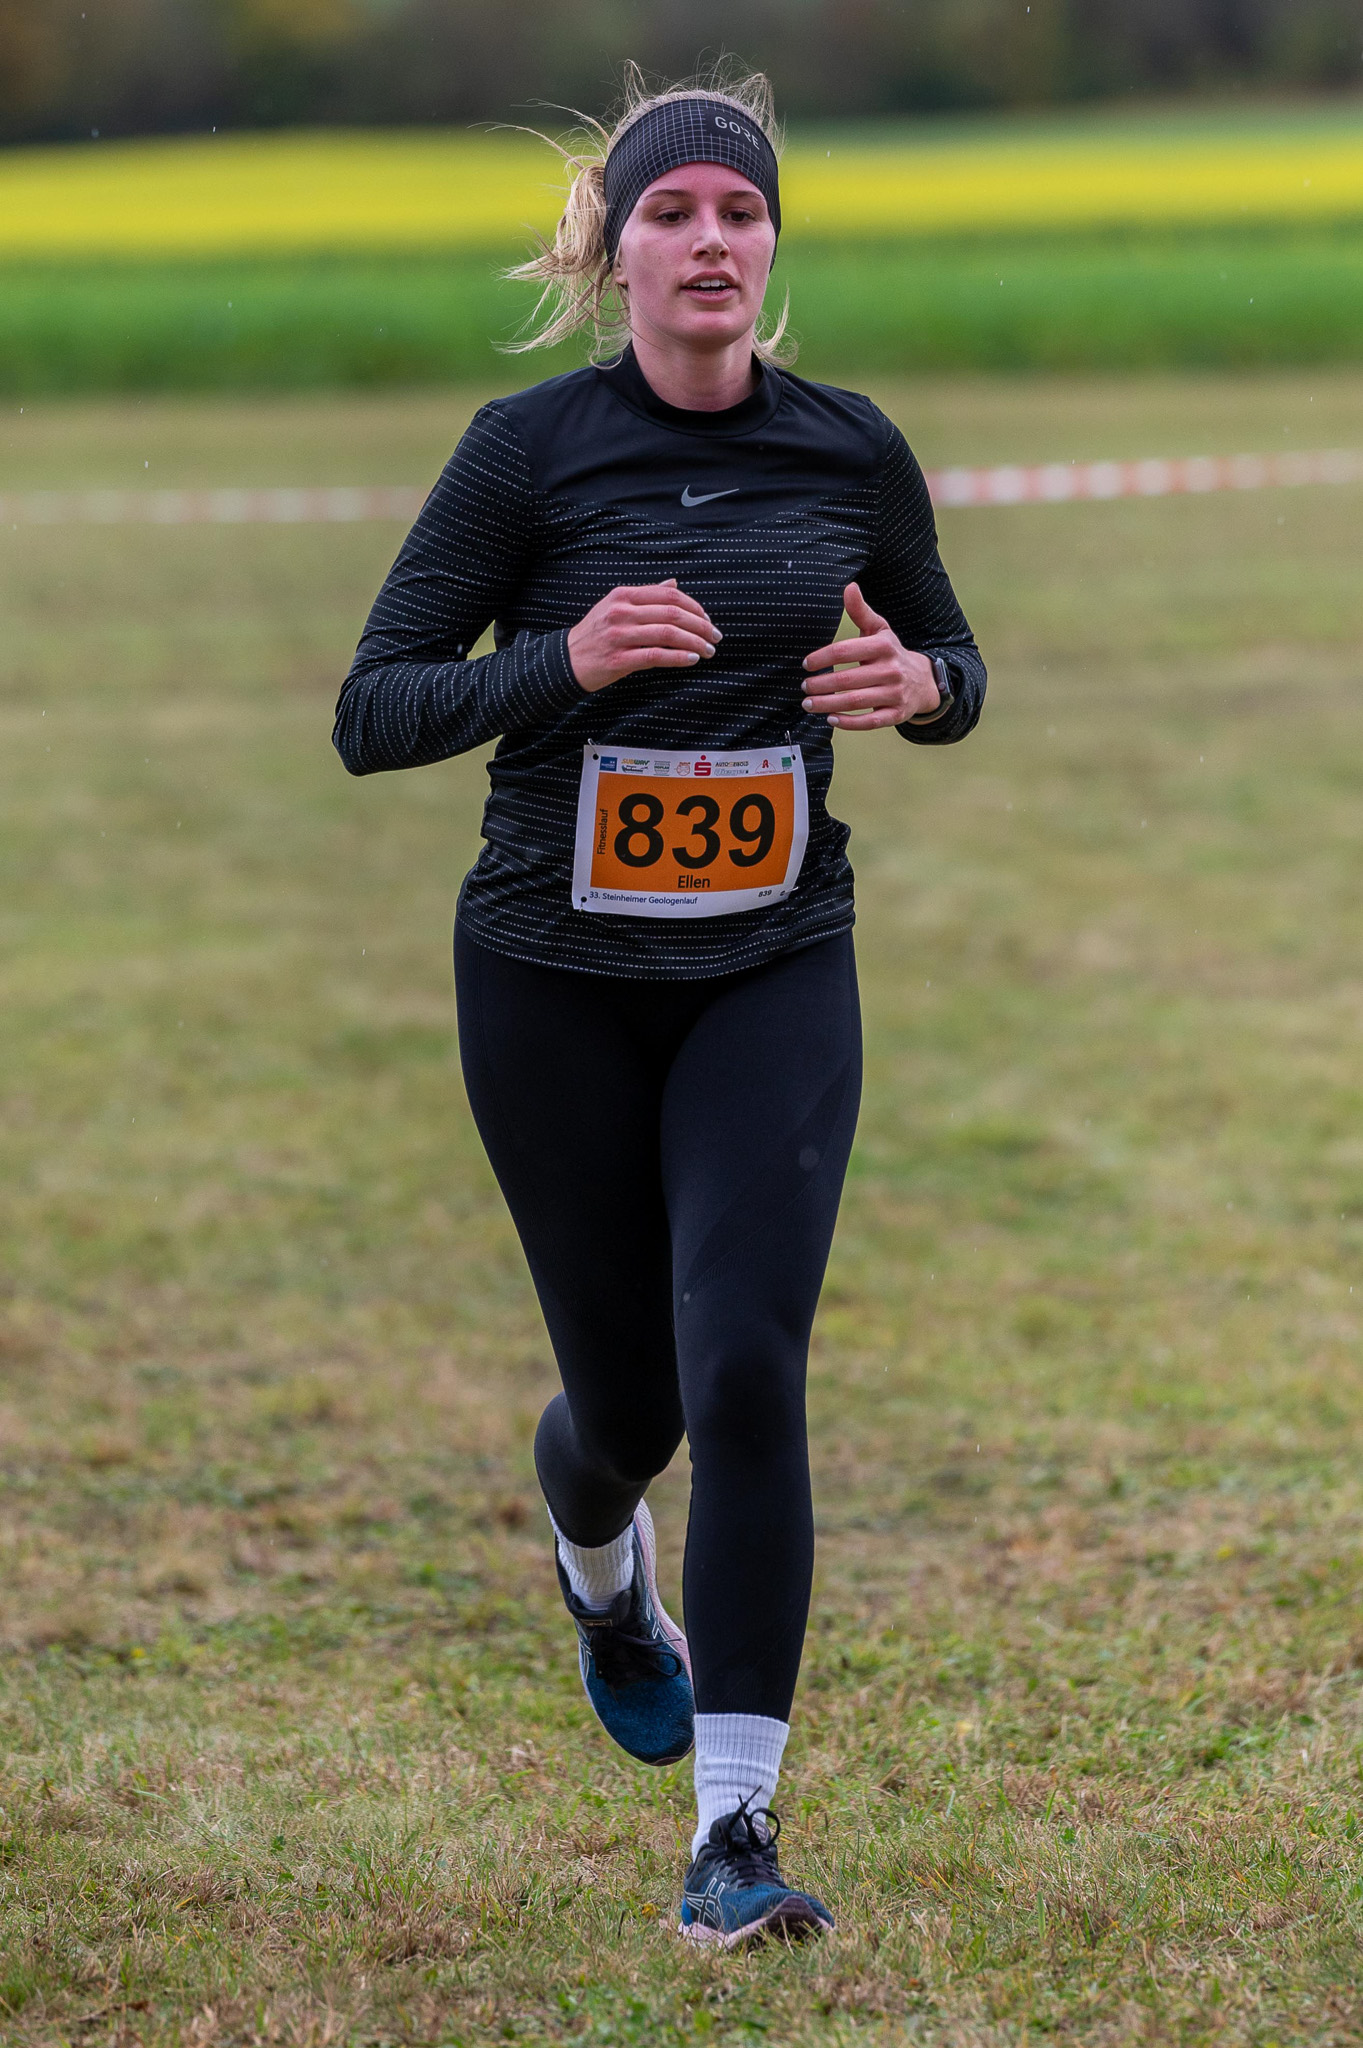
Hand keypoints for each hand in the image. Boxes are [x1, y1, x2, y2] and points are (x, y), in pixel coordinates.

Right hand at [567, 579, 721, 692]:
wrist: (566, 660)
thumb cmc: (595, 634)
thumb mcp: (615, 606)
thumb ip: (645, 595)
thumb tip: (674, 583)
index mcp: (623, 595)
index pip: (668, 595)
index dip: (694, 606)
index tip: (708, 619)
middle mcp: (622, 612)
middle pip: (673, 613)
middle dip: (701, 625)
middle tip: (716, 637)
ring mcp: (619, 635)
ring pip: (668, 634)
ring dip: (695, 642)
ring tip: (708, 651)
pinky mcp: (619, 659)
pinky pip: (656, 656)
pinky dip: (678, 657)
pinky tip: (691, 659)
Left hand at [801, 582, 940, 728]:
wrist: (922, 680)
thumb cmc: (890, 653)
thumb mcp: (879, 630)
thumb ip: (860, 611)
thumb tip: (849, 587)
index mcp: (883, 646)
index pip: (845, 651)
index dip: (821, 658)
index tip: (806, 664)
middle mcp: (890, 670)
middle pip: (847, 680)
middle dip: (820, 685)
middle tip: (804, 687)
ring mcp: (894, 694)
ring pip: (854, 702)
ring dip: (827, 704)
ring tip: (809, 704)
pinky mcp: (896, 714)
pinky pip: (869, 722)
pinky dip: (847, 722)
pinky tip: (831, 718)